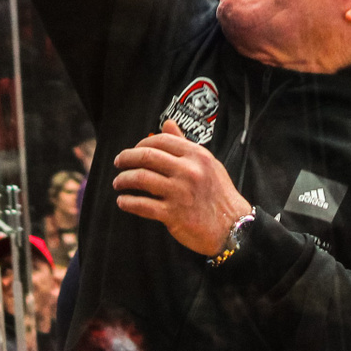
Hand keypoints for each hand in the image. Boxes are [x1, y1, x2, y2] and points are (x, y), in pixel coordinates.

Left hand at [113, 122, 250, 255]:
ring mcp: (179, 192)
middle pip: (146, 156)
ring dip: (123, 180)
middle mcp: (187, 171)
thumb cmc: (218, 194)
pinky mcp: (173, 214)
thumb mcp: (207, 163)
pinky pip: (142, 205)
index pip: (161, 140)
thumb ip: (184, 143)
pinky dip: (128, 203)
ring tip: (118, 183)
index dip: (141, 144)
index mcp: (196, 155)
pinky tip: (123, 202)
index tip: (133, 151)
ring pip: (140, 179)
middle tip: (118, 162)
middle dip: (126, 158)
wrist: (233, 227)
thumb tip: (166, 123)